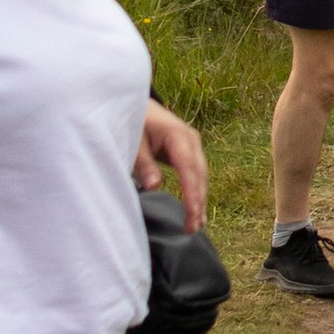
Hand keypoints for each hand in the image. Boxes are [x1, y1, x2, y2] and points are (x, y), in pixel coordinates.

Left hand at [135, 104, 207, 233]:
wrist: (135, 105)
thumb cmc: (132, 123)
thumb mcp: (133, 142)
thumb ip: (143, 163)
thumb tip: (155, 186)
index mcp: (177, 134)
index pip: (188, 167)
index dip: (191, 191)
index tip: (192, 213)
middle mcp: (190, 139)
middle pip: (199, 173)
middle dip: (198, 201)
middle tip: (192, 228)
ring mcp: (192, 144)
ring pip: (201, 175)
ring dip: (200, 199)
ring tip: (196, 226)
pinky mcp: (188, 151)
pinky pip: (196, 174)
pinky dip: (196, 192)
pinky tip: (196, 211)